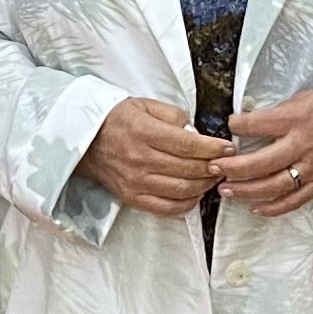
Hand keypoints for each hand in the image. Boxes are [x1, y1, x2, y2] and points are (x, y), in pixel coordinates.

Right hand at [73, 96, 231, 217]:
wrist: (84, 140)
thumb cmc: (117, 120)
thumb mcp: (145, 105)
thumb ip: (174, 117)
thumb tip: (196, 134)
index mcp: (144, 132)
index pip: (188, 144)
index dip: (214, 148)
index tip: (228, 148)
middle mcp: (140, 159)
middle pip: (189, 168)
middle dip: (214, 167)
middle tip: (226, 163)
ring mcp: (136, 182)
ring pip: (182, 190)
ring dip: (205, 185)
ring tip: (213, 177)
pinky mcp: (132, 198)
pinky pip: (167, 208)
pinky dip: (187, 204)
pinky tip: (196, 194)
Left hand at [213, 86, 312, 220]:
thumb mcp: (305, 97)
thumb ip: (279, 112)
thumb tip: (250, 121)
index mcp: (296, 119)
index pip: (255, 125)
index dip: (236, 126)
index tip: (227, 126)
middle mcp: (301, 145)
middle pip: (259, 163)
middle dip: (231, 167)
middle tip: (212, 168)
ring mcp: (312, 167)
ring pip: (273, 186)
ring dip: (246, 191)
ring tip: (225, 190)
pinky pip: (295, 200)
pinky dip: (274, 208)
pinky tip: (256, 208)